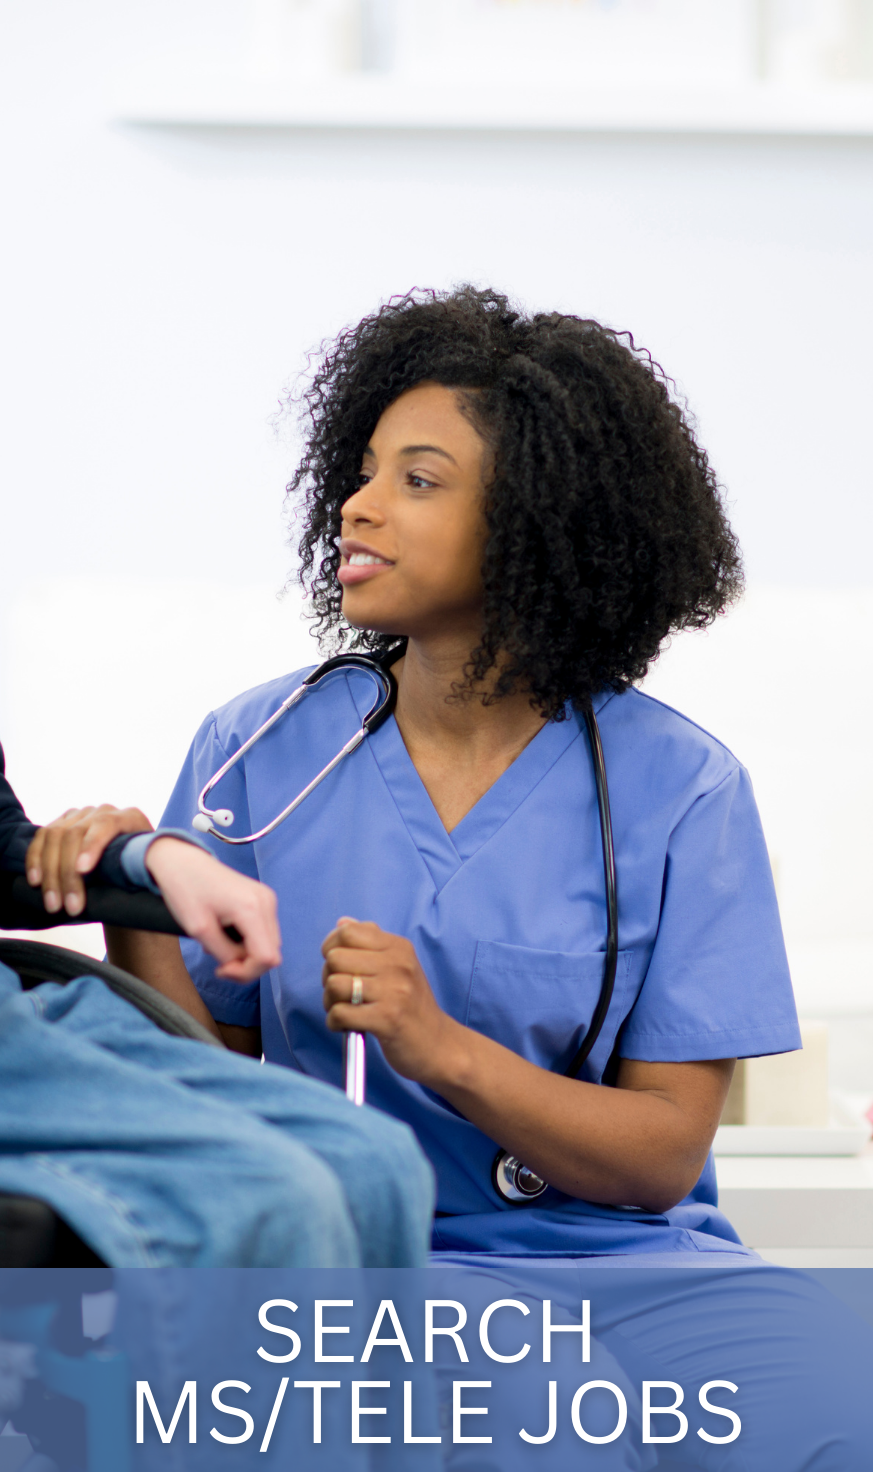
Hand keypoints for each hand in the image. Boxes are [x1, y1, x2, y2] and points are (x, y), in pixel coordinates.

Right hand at [25, 804, 152, 915]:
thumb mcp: (149, 868)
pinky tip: (36, 881)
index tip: (83, 870)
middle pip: (75, 834)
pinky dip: (35, 860)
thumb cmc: (142, 872)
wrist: (131, 867)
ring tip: (53, 904)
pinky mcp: (63, 823)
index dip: (92, 845)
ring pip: (55, 836)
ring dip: (50, 873)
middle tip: (70, 906)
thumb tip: (138, 877)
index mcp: (130, 817)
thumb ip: (143, 868)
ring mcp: (81, 815)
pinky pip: (42, 837)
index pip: (106, 825)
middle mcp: (104, 811)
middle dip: (68, 874)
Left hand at [145, 838, 280, 981]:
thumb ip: (225, 954)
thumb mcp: (199, 930)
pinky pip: (264, 933)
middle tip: (219, 961)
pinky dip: (248, 942)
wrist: (182, 862)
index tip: (221, 969)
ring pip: (269, 945)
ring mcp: (267, 899)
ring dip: (246, 954)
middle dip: (246, 965)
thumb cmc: (186, 890)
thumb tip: (240, 967)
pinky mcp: (263, 899)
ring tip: (220, 944)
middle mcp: (266, 902)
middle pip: (272, 954)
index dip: (246, 972)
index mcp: (252, 908)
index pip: (267, 958)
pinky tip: (227, 934)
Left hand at [321, 918, 459, 1082]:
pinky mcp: (387, 1019)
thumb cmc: (412, 1006)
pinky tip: (347, 1025)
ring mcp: (393, 991)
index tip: (338, 966)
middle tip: (342, 993)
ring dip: (330, 1002)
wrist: (438, 1044)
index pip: (347, 932)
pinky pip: (340, 1013)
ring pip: (334, 984)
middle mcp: (398, 965)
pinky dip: (335, 1022)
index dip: (331, 948)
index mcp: (398, 947)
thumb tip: (342, 923)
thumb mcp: (399, 966)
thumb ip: (371, 943)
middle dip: (328, 977)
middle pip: (335, 958)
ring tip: (344, 1010)